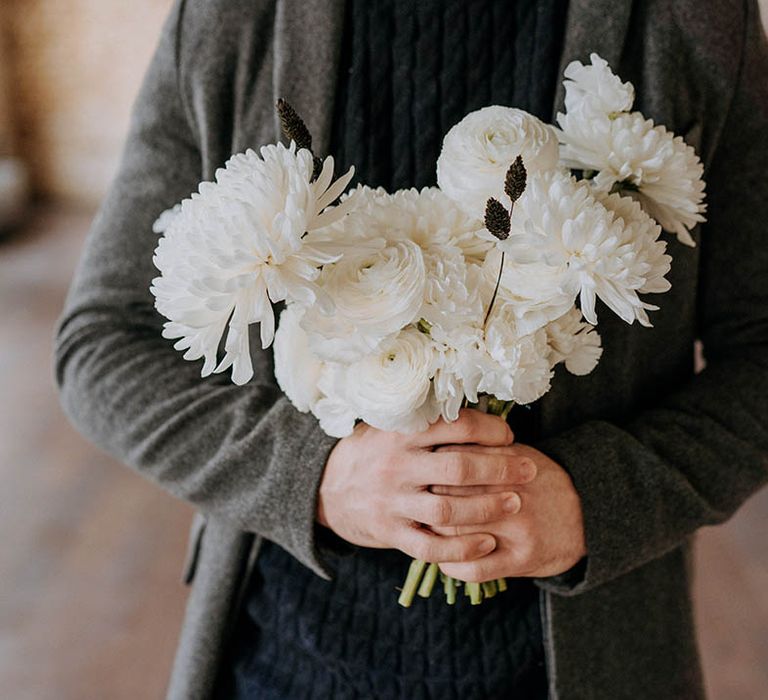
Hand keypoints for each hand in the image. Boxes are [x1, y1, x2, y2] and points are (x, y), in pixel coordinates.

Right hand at [318, 409, 537, 562]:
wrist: (324, 488)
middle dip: (501, 468)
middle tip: (529, 469)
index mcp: (400, 434)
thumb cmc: (370, 453)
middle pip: (458, 468)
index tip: (508, 434)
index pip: (453, 426)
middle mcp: (396, 466)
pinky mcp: (389, 533)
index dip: (488, 429)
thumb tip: (477, 411)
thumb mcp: (388, 427)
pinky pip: (430, 547)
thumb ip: (424, 423)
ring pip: (448, 509)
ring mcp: (392, 502)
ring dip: (488, 507)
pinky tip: (488, 543)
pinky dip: (462, 549)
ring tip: (516, 502)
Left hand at [432, 443, 586, 581]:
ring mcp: (517, 530)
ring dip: (435, 534)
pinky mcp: (522, 560)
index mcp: (507, 465)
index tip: (420, 476)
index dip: (430, 472)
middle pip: (450, 499)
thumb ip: (479, 449)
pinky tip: (445, 557)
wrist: (588, 513)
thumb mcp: (515, 454)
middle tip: (416, 505)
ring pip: (457, 533)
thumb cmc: (540, 480)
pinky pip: (475, 568)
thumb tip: (433, 445)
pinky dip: (452, 564)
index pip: (453, 466)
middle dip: (427, 502)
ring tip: (425, 529)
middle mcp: (512, 495)